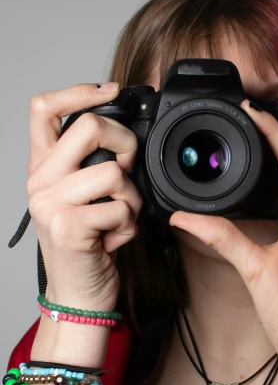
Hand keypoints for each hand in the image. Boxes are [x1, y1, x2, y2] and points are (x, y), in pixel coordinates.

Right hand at [27, 82, 142, 311]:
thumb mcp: (84, 197)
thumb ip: (93, 164)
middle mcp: (39, 180)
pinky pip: (120, 209)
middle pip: (90, 127)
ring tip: (118, 219)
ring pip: (114, 173)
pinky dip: (129, 227)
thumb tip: (126, 135)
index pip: (44, 108)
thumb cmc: (88, 244)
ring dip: (131, 200)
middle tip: (128, 171)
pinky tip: (113, 240)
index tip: (109, 91)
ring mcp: (50, 203)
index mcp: (43, 167)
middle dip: (125, 144)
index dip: (78, 91)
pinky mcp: (67, 226)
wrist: (78, 293)